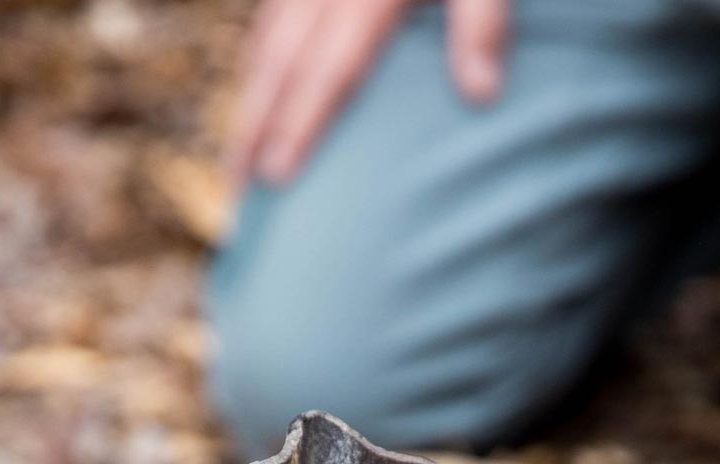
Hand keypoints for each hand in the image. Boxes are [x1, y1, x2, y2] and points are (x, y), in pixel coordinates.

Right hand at [226, 0, 508, 185]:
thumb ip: (483, 22)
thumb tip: (481, 96)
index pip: (329, 70)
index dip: (299, 125)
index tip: (274, 178)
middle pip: (280, 62)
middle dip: (253, 126)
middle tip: (235, 190)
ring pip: (266, 36)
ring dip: (249, 95)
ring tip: (236, 152)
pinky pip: (274, 10)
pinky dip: (261, 54)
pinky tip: (260, 81)